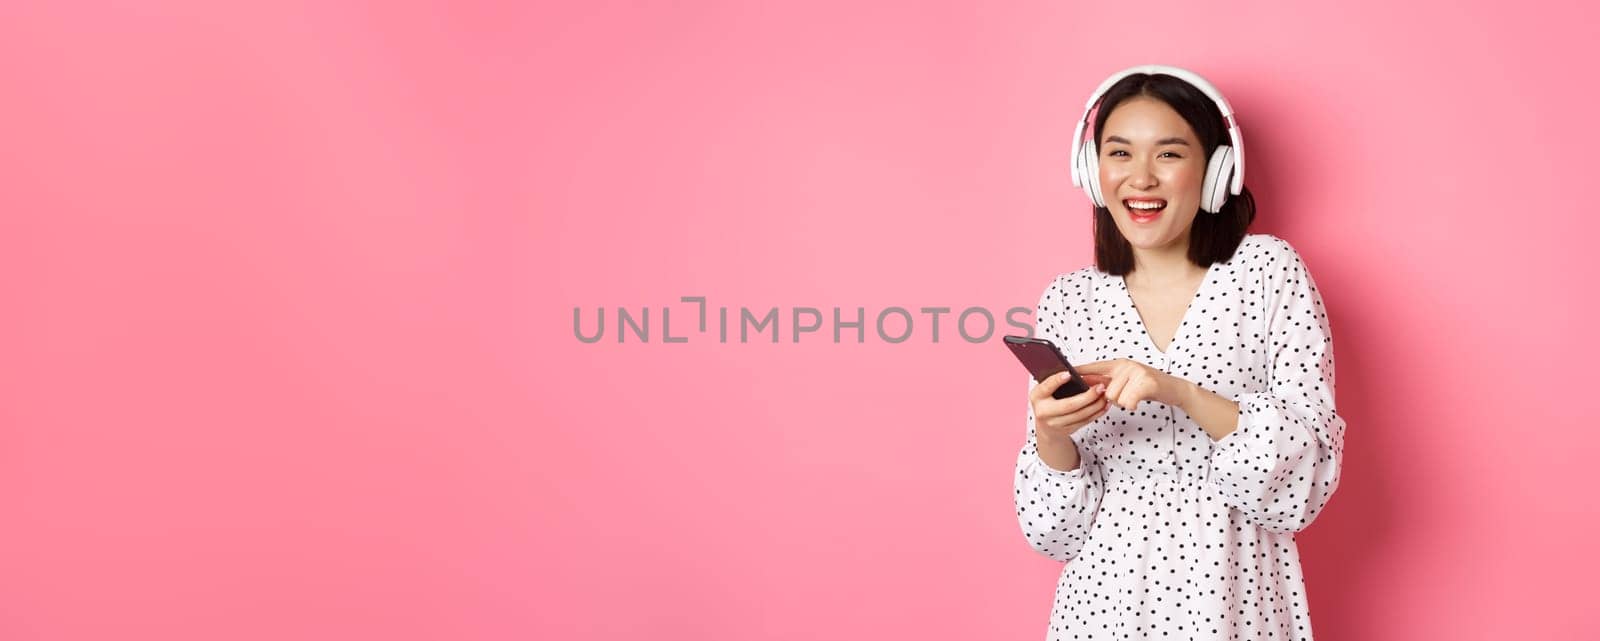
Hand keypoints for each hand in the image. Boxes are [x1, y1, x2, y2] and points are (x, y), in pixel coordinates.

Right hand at [1029, 371, 1113, 440]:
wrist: (1046, 428)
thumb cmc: (1047, 403)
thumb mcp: (1044, 391)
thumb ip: (1054, 383)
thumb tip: (1074, 372)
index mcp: (1037, 397)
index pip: (1046, 387)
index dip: (1057, 380)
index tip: (1069, 374)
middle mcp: (1044, 411)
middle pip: (1069, 405)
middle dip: (1087, 396)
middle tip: (1099, 387)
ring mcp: (1056, 423)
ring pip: (1080, 415)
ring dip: (1096, 405)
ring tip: (1104, 395)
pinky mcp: (1067, 430)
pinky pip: (1085, 421)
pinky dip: (1097, 413)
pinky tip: (1103, 405)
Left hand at [1074, 359, 1188, 411]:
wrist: (1174, 388)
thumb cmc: (1147, 387)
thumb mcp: (1126, 381)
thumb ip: (1109, 382)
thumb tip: (1088, 388)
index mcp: (1118, 364)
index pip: (1093, 367)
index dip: (1078, 371)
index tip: (1062, 371)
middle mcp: (1125, 365)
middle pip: (1105, 391)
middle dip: (1115, 399)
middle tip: (1128, 394)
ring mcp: (1136, 372)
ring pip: (1116, 398)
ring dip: (1125, 402)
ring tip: (1135, 395)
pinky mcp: (1146, 382)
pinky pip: (1128, 401)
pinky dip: (1133, 405)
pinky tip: (1139, 401)